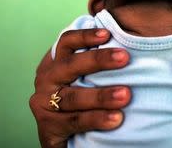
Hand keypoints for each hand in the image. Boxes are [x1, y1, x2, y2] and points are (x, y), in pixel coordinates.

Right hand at [29, 29, 131, 147]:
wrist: (62, 136)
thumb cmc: (81, 100)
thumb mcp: (83, 78)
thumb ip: (96, 64)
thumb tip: (127, 47)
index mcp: (56, 62)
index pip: (67, 42)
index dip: (85, 36)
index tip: (107, 34)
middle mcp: (47, 79)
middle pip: (71, 65)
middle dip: (99, 60)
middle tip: (124, 57)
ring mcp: (44, 103)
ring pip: (74, 97)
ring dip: (101, 96)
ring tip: (126, 95)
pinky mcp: (48, 126)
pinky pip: (75, 121)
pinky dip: (96, 119)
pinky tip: (116, 118)